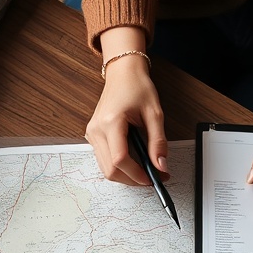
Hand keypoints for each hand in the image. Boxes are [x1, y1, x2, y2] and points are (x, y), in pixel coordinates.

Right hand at [85, 27, 167, 185]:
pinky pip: (103, 160)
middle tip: (152, 179)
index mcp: (111, 122)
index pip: (119, 159)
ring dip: (126, 175)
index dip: (137, 174)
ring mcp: (92, 134)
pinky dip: (119, 167)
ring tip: (145, 171)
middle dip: (132, 179)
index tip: (153, 178)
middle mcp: (96, 130)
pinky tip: (134, 163)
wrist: (122, 73)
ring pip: (105, 169)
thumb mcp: (154, 114)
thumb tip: (161, 166)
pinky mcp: (93, 136)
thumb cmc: (137, 87)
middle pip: (110, 170)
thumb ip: (158, 142)